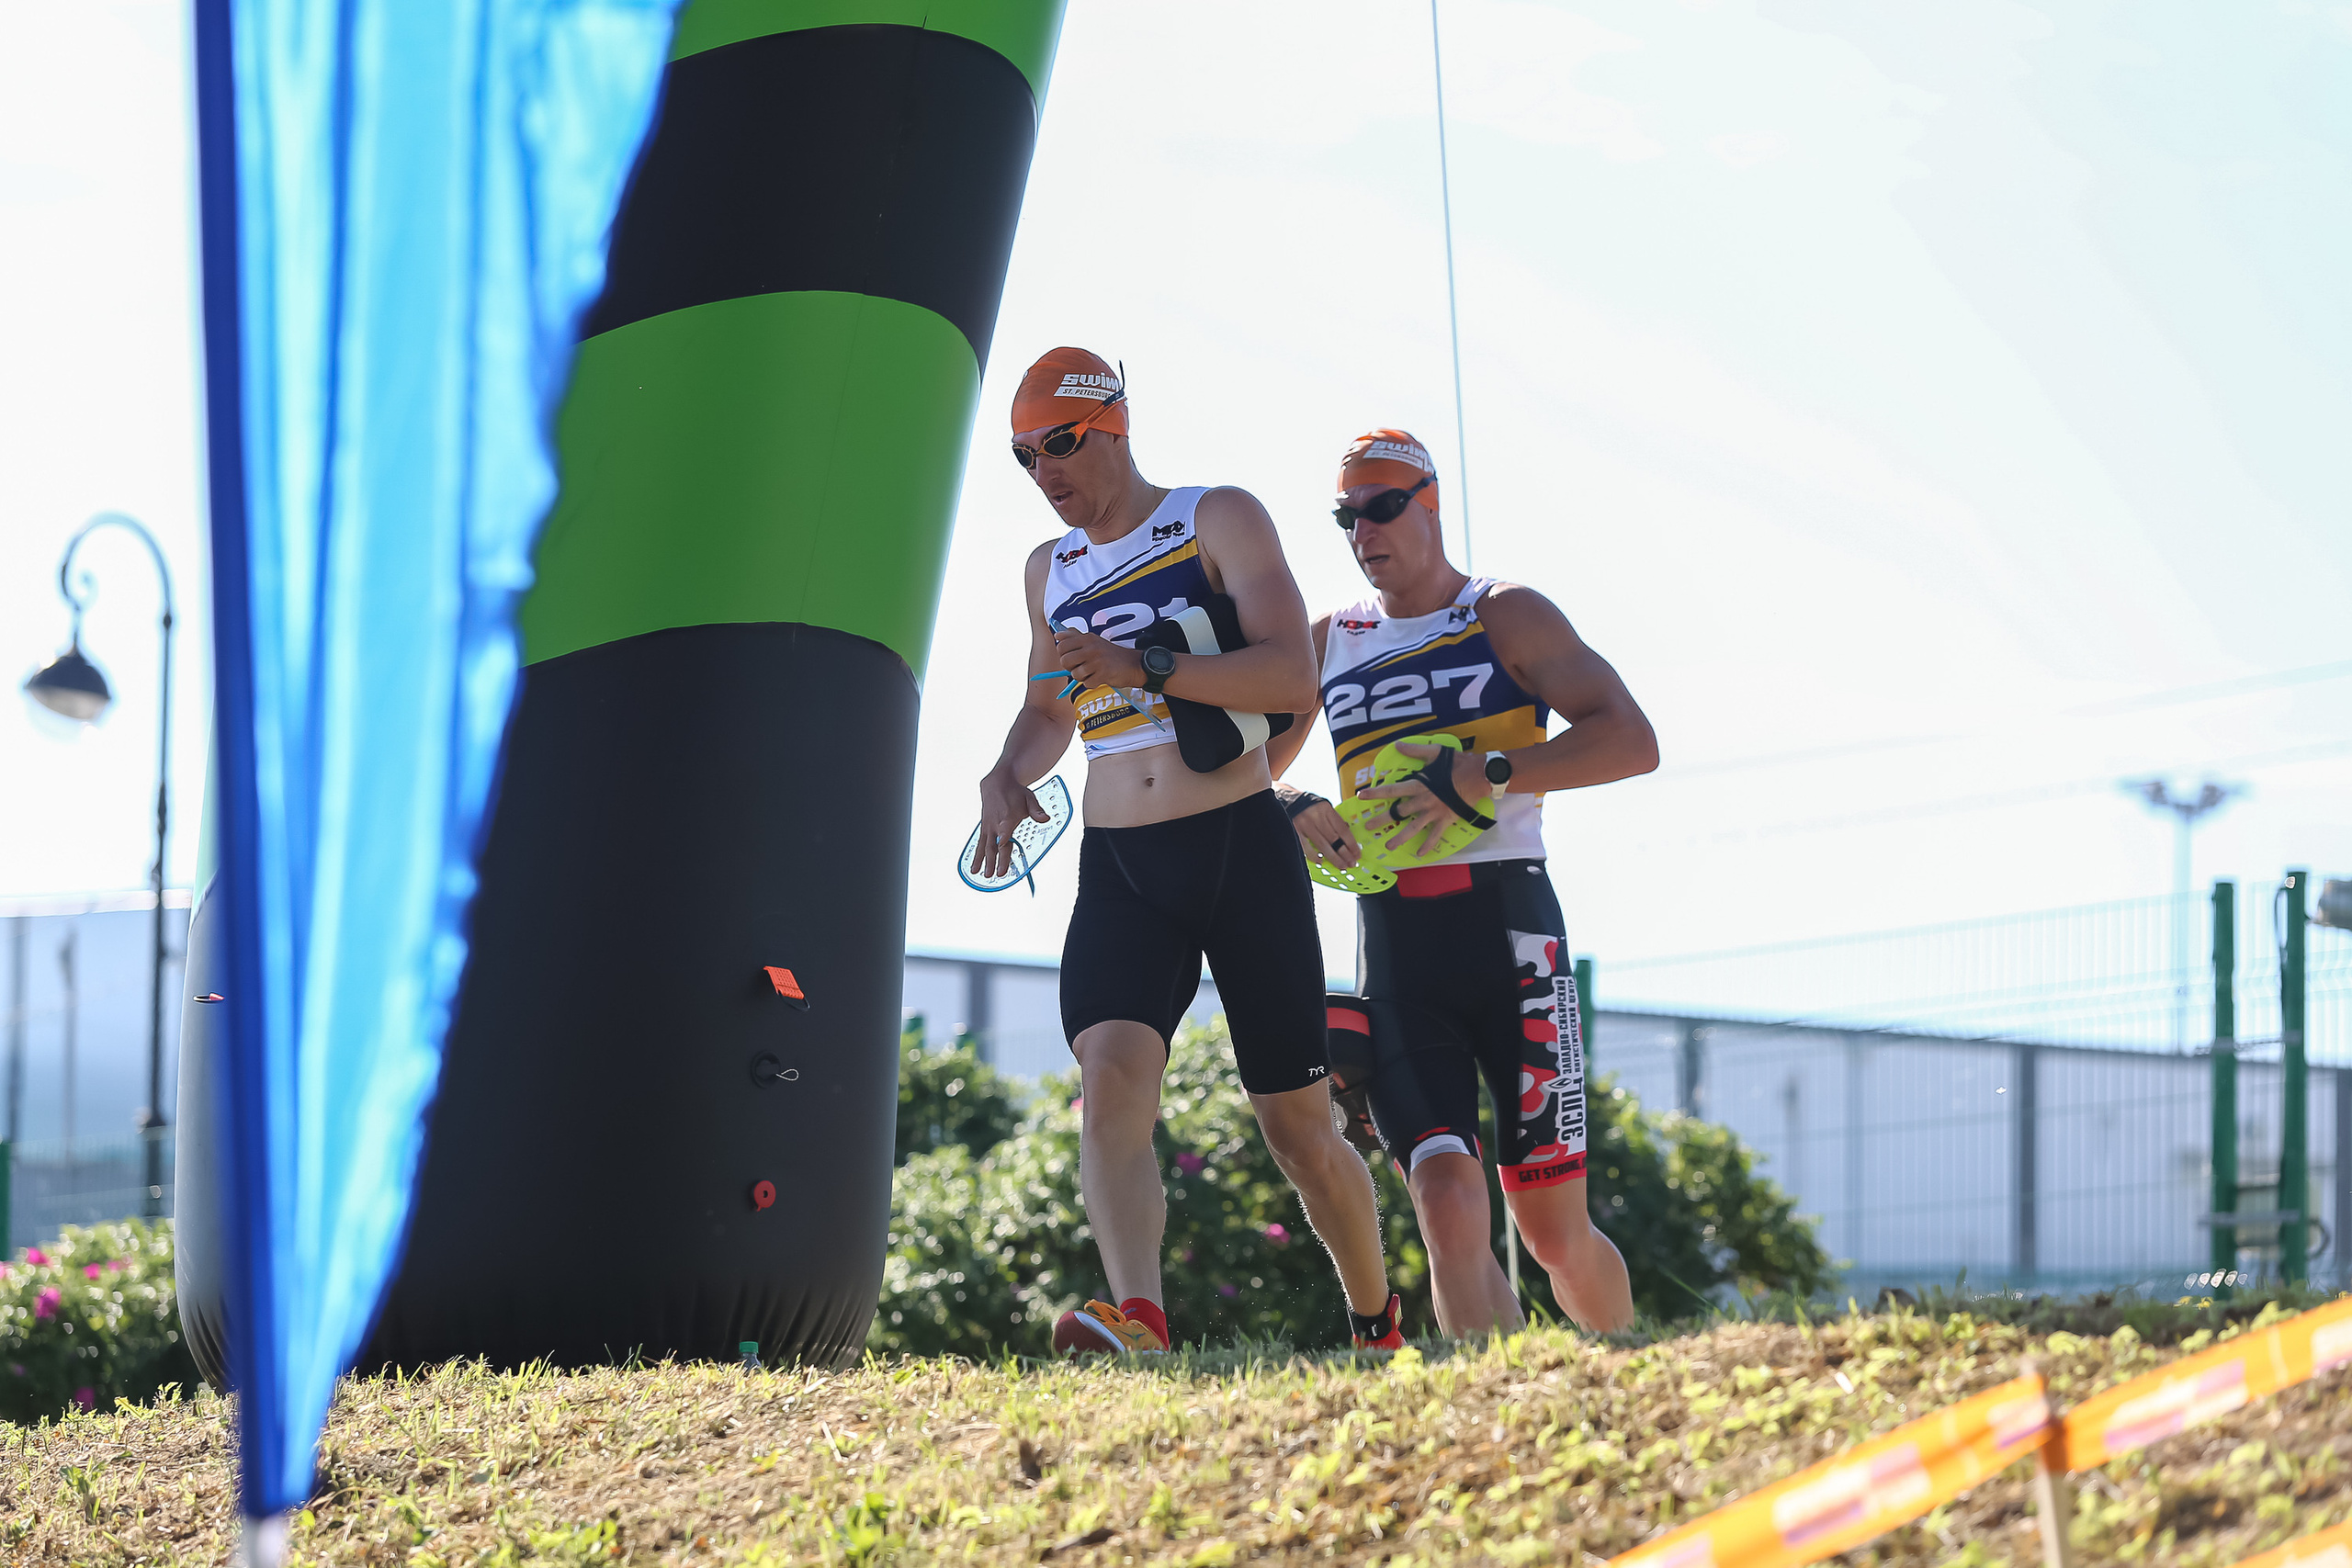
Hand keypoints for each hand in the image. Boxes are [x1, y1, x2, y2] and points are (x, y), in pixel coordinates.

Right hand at [973, 768, 1050, 880]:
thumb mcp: (1029, 798)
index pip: (1005, 828)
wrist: (997, 782)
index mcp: (1008, 816)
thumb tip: (1045, 818)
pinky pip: (979, 844)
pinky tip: (974, 868)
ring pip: (985, 846)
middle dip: (995, 859)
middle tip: (996, 874)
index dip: (1004, 837)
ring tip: (982, 874)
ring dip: (984, 861)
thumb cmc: (1014, 792)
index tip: (1002, 844)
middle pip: (995, 844)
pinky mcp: (984, 828)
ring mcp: (989, 827)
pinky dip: (976, 856)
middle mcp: (996, 823)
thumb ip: (1036, 811)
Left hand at [1052, 627, 1144, 690]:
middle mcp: (1091, 648)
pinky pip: (1087, 683)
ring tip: (1093, 672)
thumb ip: (1074, 636)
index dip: (1063, 655)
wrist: (1133, 664)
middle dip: (1071, 667)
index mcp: (1087, 638)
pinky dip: (1092, 683)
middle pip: (1065, 661)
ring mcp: (1097, 661)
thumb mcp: (1093, 640)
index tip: (1072, 657)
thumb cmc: (1109, 654)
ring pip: (1075, 674)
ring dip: (1082, 677)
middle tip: (1082, 666)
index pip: (1061, 646)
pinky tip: (1100, 677)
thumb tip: (1057, 635)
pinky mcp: (1104, 674)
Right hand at [1280, 789, 1359, 869]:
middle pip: (1334, 839)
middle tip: (1352, 863)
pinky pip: (1306, 848)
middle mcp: (1316, 816)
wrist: (1288, 799)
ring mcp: (1304, 824)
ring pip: (1322, 845)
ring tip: (1342, 866)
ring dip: (1334, 858)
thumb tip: (1347, 839)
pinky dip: (1314, 856)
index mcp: (1326, 808)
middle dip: (1345, 853)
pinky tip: (1321, 861)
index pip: (1343, 829)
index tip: (1357, 853)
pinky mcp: (1295, 831)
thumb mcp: (1324, 807)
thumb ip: (1334, 821)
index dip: (1352, 843)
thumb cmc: (1309, 805)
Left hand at [1358, 743, 1492, 857]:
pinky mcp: (1446, 820)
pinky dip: (1427, 845)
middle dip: (1382, 820)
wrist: (1479, 776)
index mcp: (1419, 785)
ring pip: (1413, 828)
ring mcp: (1434, 813)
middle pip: (1398, 812)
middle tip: (1368, 827)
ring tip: (1387, 846)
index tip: (1361, 797)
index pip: (1392, 790)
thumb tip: (1398, 745)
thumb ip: (1415, 750)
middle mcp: (1423, 801)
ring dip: (1400, 838)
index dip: (1376, 793)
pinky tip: (1419, 854)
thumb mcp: (1435, 752)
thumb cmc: (1457, 763)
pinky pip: (1435, 836)